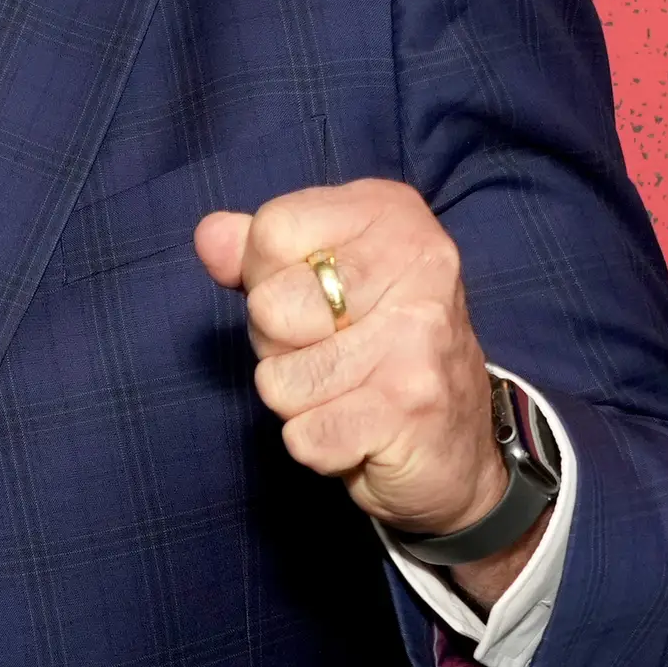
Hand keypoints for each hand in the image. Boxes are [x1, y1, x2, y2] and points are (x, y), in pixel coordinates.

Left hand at [194, 181, 531, 603]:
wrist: (457, 452)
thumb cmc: (377, 354)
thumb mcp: (321, 283)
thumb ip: (261, 255)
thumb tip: (210, 236)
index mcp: (393, 214)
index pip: (272, 230)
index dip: (267, 279)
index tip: (314, 303)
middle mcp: (419, 263)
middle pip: (269, 305)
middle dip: (278, 345)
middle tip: (332, 356)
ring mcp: (419, 336)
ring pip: (277, 378)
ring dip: (298, 401)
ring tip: (348, 394)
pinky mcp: (411, 408)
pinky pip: (303, 433)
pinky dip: (316, 445)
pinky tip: (358, 431)